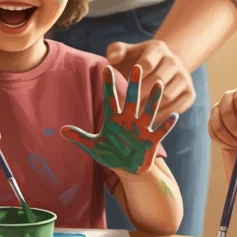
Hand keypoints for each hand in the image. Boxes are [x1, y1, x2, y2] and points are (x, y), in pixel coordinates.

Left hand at [62, 65, 176, 175]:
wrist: (128, 169)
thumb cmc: (111, 155)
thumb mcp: (94, 146)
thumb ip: (79, 137)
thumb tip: (61, 130)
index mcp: (114, 119)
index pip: (110, 98)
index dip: (108, 85)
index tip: (106, 68)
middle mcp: (129, 120)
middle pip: (132, 99)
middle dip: (134, 84)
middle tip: (137, 67)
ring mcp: (141, 129)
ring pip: (149, 111)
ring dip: (154, 99)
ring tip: (159, 84)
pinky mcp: (151, 141)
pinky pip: (161, 131)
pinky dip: (167, 125)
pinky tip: (175, 116)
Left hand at [106, 39, 194, 116]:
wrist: (161, 68)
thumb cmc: (135, 62)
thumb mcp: (124, 53)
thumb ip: (115, 51)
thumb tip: (113, 59)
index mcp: (157, 48)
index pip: (146, 63)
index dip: (135, 78)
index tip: (123, 89)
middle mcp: (174, 61)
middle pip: (158, 80)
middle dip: (141, 95)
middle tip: (126, 108)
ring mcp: (185, 77)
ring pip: (167, 95)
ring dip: (151, 108)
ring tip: (135, 116)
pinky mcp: (190, 93)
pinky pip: (178, 107)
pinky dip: (163, 115)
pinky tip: (149, 120)